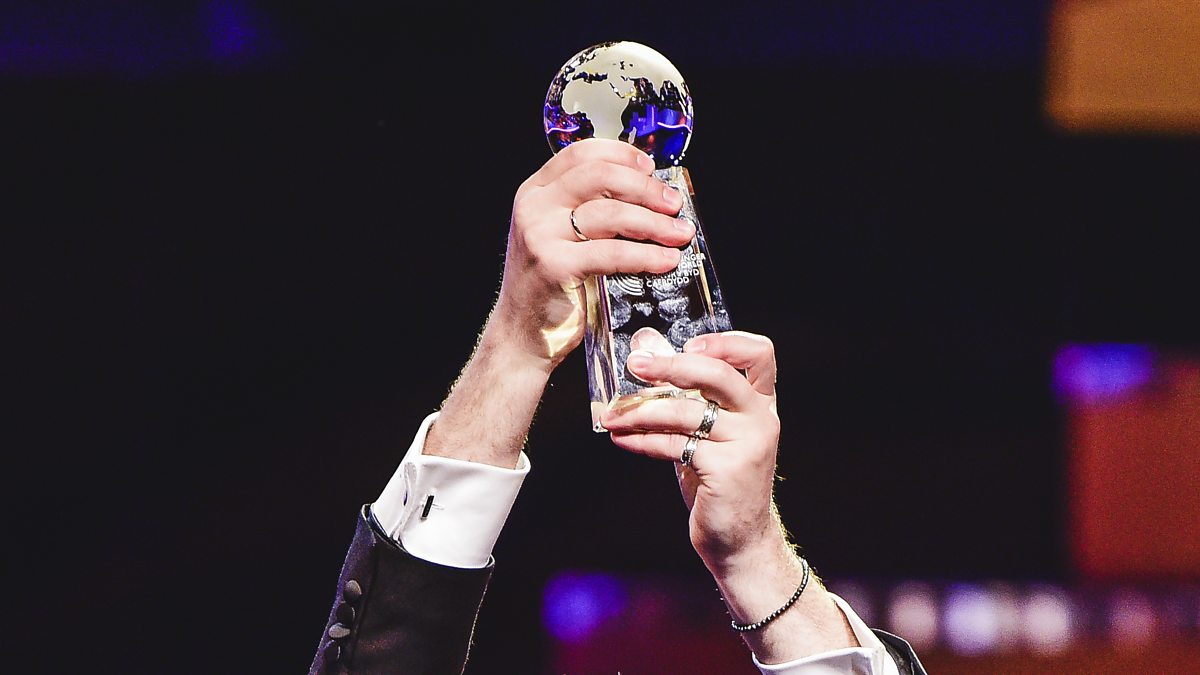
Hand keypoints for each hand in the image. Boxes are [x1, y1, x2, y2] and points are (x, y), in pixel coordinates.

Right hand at [490, 138, 693, 370]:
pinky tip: (665, 260)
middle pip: (601, 176)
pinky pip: (613, 253)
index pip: (582, 154)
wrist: (522, 336)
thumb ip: (587, 210)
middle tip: (674, 204)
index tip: (651, 168)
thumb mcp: (559, 236)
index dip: (622, 155)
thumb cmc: (550, 288)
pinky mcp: (555, 266)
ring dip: (655, 223)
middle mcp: (534, 207)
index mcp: (535, 192)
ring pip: (611, 213)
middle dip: (646, 188)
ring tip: (679, 234)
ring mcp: (540, 235)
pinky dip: (646, 255)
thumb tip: (647, 195)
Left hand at [600, 330, 857, 661]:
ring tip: (613, 415)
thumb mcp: (703, 430)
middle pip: (717, 374)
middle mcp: (760, 418)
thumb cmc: (717, 480)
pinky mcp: (727, 470)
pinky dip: (642, 441)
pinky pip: (675, 444)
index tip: (686, 344)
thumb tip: (645, 346)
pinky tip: (621, 439)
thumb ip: (681, 391)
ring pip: (687, 411)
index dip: (724, 341)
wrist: (738, 540)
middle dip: (670, 366)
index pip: (759, 353)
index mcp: (759, 402)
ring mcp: (748, 444)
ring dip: (642, 410)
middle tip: (634, 365)